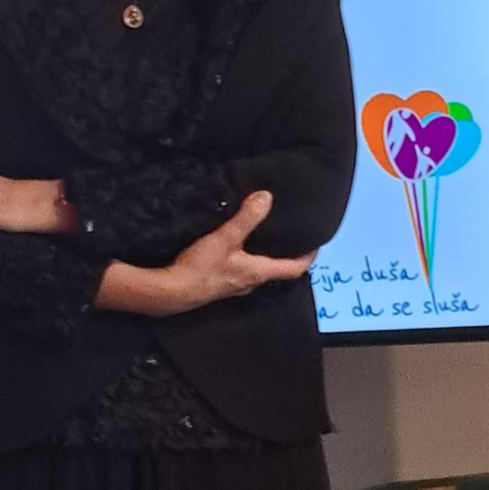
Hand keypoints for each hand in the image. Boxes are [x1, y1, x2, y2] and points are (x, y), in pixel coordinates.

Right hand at [161, 191, 315, 313]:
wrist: (172, 291)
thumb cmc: (201, 268)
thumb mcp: (225, 239)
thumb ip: (246, 219)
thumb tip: (267, 198)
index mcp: (259, 272)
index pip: (294, 268)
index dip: (308, 256)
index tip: (316, 243)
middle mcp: (252, 282)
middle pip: (277, 269)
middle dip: (285, 253)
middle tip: (289, 234)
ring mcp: (236, 286)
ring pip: (258, 270)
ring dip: (265, 255)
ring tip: (265, 235)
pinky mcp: (221, 284)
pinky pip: (242, 270)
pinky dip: (247, 258)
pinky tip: (237, 247)